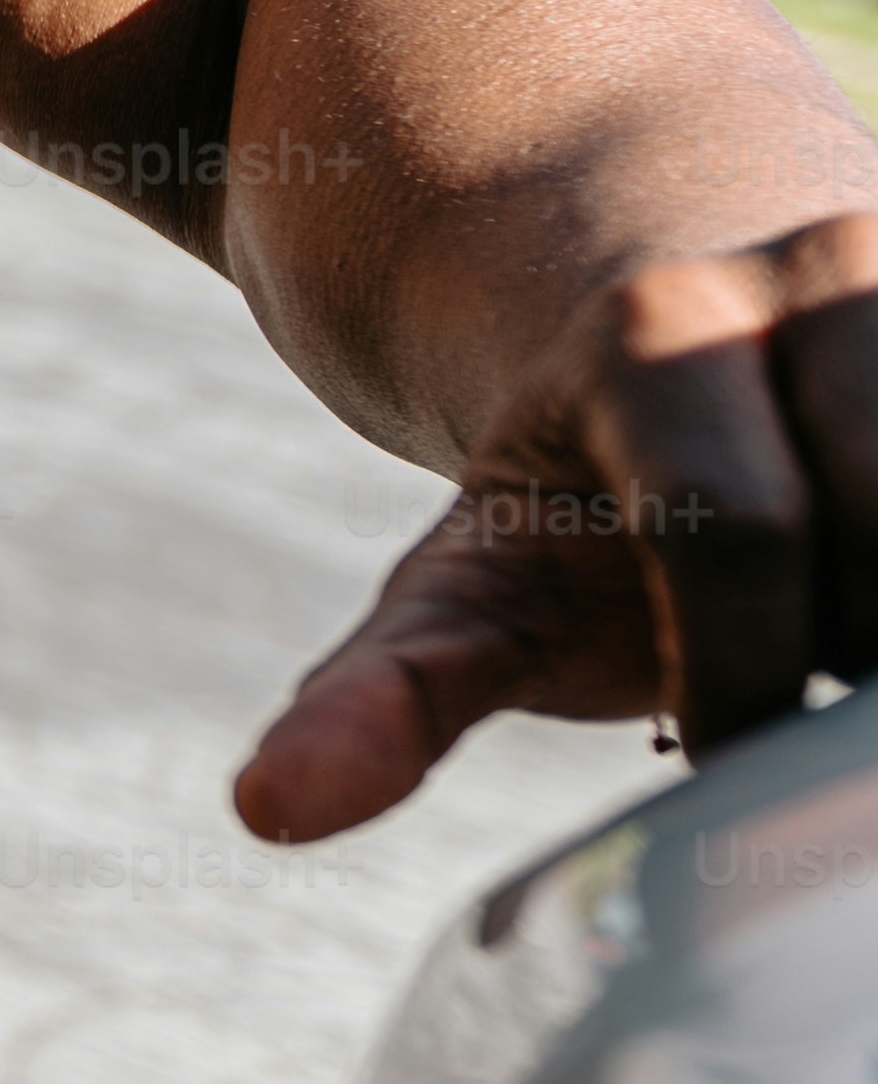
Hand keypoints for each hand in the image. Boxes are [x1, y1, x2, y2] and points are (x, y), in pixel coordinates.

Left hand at [245, 214, 877, 839]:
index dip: (738, 674)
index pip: (732, 530)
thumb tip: (265, 813)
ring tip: (840, 659)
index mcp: (658, 332)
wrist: (688, 304)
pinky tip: (864, 648)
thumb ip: (387, 694)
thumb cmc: (584, 500)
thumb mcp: (469, 585)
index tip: (723, 757)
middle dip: (859, 644)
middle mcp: (825, 270)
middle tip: (815, 697)